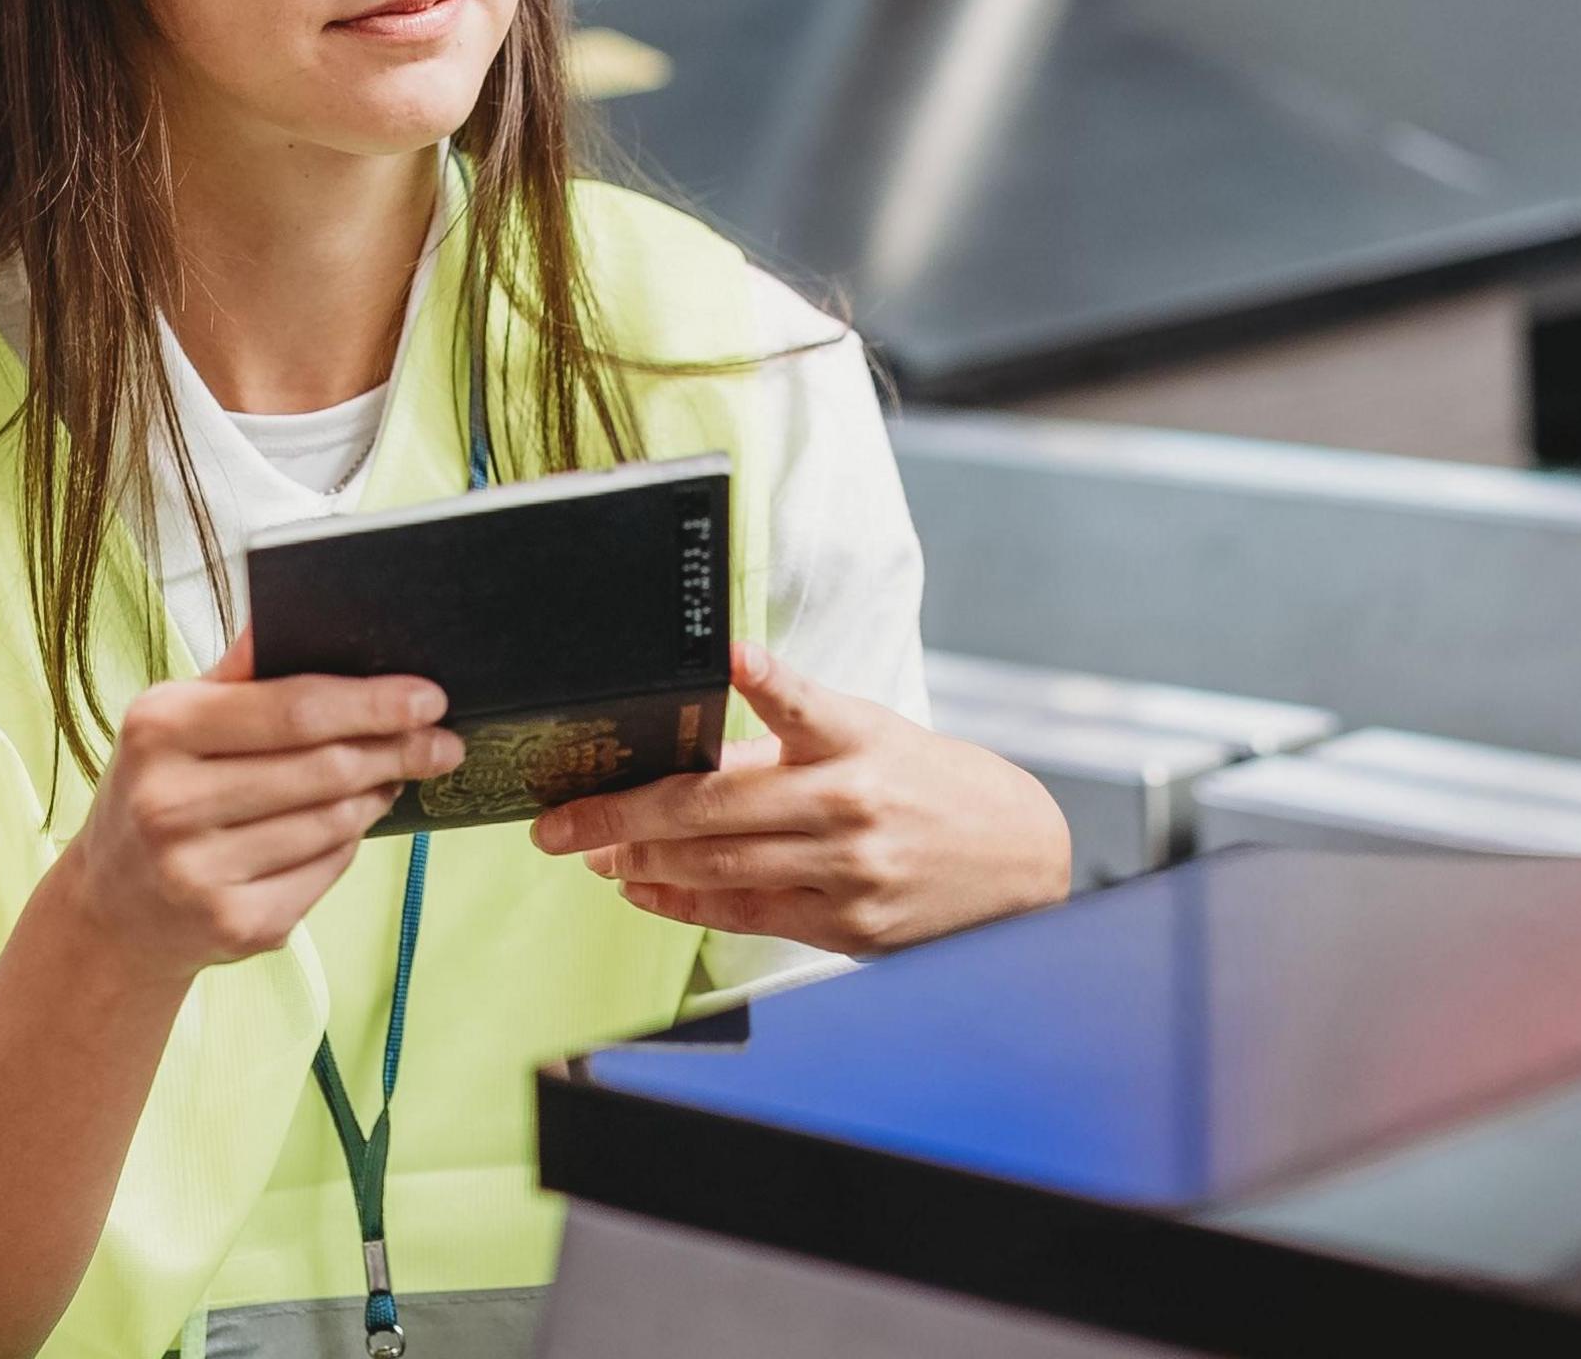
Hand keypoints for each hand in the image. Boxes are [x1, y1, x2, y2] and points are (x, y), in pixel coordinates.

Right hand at [52, 634, 462, 979]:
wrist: (113, 911)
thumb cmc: (159, 793)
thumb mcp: (174, 722)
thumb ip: (238, 673)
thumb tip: (300, 612)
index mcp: (160, 730)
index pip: (294, 708)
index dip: (373, 703)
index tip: (429, 697)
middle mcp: (171, 803)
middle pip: (326, 769)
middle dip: (398, 750)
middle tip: (442, 742)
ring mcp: (200, 873)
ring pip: (335, 823)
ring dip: (377, 795)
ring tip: (391, 777)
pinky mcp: (235, 926)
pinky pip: (327, 871)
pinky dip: (348, 845)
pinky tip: (345, 827)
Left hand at [528, 642, 1070, 954]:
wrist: (1021, 860)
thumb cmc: (936, 787)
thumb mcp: (875, 739)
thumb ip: (789, 746)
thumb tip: (696, 762)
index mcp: (859, 740)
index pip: (803, 703)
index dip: (764, 678)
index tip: (730, 653)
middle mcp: (850, 804)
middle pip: (717, 809)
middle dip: (624, 815)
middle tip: (560, 821)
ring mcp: (848, 870)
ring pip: (719, 867)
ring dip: (641, 861)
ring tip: (589, 853)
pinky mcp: (849, 926)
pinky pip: (746, 914)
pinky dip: (684, 903)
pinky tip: (642, 891)